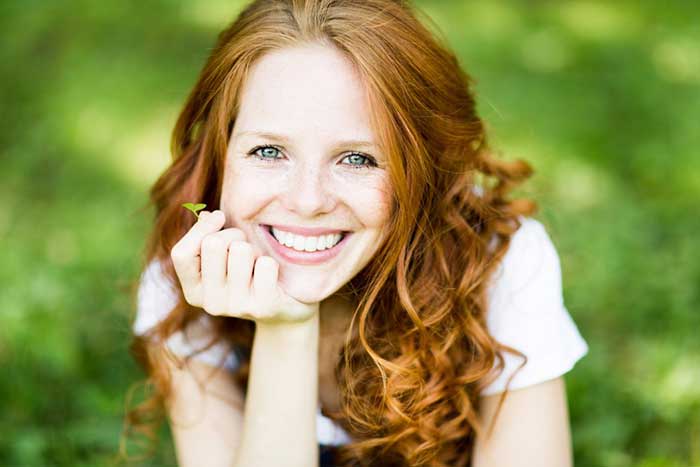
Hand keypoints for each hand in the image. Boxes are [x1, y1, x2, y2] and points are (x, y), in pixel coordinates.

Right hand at [170, 210, 318, 323]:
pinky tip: (271, 277)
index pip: (181, 254)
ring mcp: (236, 308)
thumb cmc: (248, 274)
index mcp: (194, 292)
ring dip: (253, 249)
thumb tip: (206, 215)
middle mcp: (211, 304)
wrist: (283, 310)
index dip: (200, 229)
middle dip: (233, 235)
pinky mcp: (262, 308)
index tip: (220, 216)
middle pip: (213, 244)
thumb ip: (208, 237)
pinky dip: (271, 263)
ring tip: (257, 264)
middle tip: (245, 247)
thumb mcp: (223, 259)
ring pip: (241, 250)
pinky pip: (265, 264)